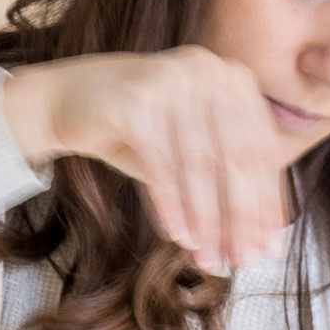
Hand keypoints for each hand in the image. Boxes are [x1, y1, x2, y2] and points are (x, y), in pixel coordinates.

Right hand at [0, 49, 285, 272]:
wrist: (61, 102)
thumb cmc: (133, 131)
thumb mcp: (188, 149)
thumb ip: (226, 179)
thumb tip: (264, 240)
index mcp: (232, 78)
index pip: (259, 149)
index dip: (266, 202)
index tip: (268, 247)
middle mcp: (208, 69)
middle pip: (235, 157)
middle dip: (240, 217)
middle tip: (241, 261)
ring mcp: (172, 78)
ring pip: (199, 164)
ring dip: (206, 219)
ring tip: (209, 259)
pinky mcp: (137, 98)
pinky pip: (161, 165)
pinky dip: (172, 205)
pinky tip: (177, 235)